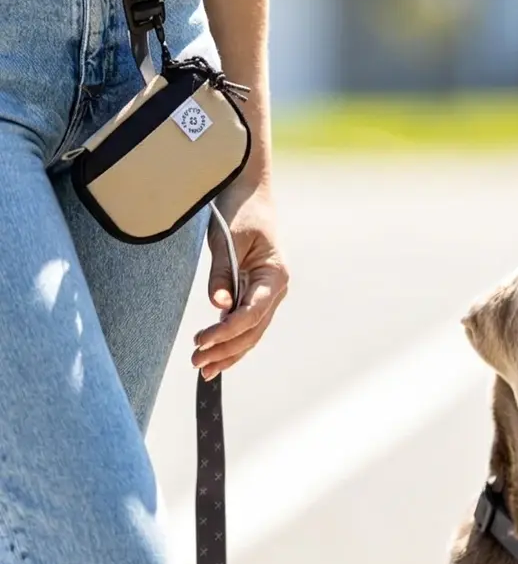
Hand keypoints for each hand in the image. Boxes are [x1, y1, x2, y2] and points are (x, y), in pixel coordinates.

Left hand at [192, 181, 287, 379]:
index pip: (252, 313)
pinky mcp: (254, 294)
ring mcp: (267, 294)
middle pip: (253, 330)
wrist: (250, 195)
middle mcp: (275, 289)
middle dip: (225, 349)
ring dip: (228, 352)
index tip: (202, 341)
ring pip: (251, 333)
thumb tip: (220, 306)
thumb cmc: (241, 212)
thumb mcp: (228, 239)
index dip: (227, 331)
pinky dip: (232, 341)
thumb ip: (223, 274)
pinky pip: (246, 324)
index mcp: (275, 275)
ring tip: (203, 368)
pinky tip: (216, 357)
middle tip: (197, 362)